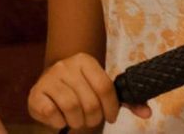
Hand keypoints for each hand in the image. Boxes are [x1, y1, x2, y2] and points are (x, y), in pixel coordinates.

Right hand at [28, 52, 151, 130]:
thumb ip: (125, 101)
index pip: (105, 87)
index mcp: (85, 60)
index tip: (110, 117)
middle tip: (90, 120)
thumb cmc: (81, 89)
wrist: (51, 86)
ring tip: (77, 120)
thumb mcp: (101, 91)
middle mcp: (66, 66)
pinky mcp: (36, 93)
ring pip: (72, 108)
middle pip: (90, 102)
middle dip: (93, 119)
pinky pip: (52, 112)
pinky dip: (59, 122)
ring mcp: (49, 78)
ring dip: (77, 122)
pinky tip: (60, 118)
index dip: (111, 108)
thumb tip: (147, 112)